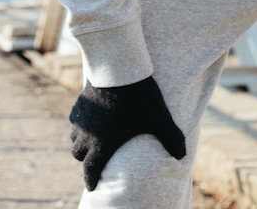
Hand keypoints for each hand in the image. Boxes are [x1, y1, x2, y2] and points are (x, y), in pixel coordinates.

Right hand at [69, 76, 186, 190]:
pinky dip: (80, 126)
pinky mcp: (78, 104)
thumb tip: (182, 155)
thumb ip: (171, 139)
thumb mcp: (160, 120)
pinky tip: (91, 121)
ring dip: (81, 143)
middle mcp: (86, 137)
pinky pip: (74, 122)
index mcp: (102, 147)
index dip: (91, 181)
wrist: (118, 70)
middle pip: (78, 155)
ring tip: (94, 140)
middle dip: (86, 160)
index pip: (90, 172)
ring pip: (74, 139)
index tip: (92, 187)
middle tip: (96, 160)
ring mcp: (80, 120)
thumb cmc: (140, 98)